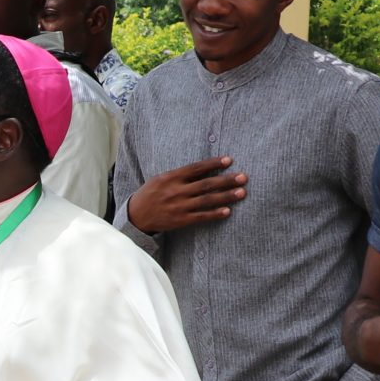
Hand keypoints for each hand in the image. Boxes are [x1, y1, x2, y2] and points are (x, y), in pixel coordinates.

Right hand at [126, 157, 244, 232]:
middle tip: (244, 177)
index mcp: (172, 177)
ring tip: (242, 193)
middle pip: (206, 184)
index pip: (196, 168)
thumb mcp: (161, 179)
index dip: (213, 164)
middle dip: (227, 180)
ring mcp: (179, 206)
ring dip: (226, 196)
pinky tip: (227, 211)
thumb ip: (180, 175)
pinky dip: (214, 214)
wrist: (135, 216)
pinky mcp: (180, 220)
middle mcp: (176, 191)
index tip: (229, 160)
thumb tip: (203, 169)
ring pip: (207, 200)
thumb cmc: (150, 194)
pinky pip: (200, 217)